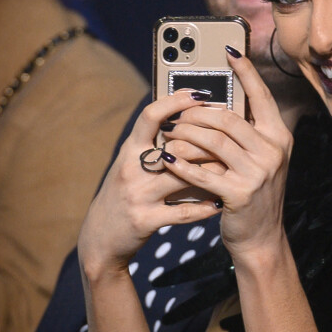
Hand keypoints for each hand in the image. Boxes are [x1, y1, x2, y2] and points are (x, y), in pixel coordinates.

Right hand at [78, 91, 223, 275]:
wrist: (100, 239)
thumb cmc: (123, 195)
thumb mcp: (131, 166)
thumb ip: (153, 146)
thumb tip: (187, 120)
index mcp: (129, 150)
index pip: (151, 116)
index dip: (175, 101)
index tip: (199, 93)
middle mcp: (131, 169)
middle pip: (174, 145)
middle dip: (206, 140)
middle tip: (230, 136)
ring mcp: (138, 195)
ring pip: (182, 177)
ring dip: (211, 172)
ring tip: (231, 167)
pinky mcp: (145, 221)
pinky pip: (183, 212)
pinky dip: (205, 207)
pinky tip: (220, 203)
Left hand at [153, 52, 292, 259]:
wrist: (261, 238)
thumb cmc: (252, 193)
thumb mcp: (259, 159)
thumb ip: (246, 132)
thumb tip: (214, 103)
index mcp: (279, 136)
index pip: (261, 96)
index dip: (245, 71)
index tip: (229, 49)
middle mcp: (273, 151)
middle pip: (228, 118)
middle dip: (196, 112)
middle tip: (175, 113)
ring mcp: (258, 173)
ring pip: (213, 140)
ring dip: (185, 135)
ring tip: (168, 133)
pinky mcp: (239, 194)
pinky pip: (202, 172)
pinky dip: (181, 163)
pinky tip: (166, 157)